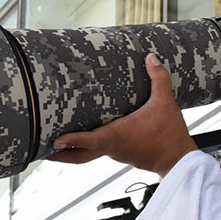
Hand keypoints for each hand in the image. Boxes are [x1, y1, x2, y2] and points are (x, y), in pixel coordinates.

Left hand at [48, 54, 197, 176]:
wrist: (179, 160)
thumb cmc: (170, 135)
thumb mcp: (165, 102)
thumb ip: (158, 79)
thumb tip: (151, 58)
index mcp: (118, 136)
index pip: (89, 140)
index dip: (71, 140)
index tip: (54, 141)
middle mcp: (113, 147)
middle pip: (79, 156)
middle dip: (59, 154)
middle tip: (41, 150)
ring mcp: (116, 153)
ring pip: (88, 153)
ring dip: (71, 150)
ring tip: (56, 142)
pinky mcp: (122, 155)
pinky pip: (99, 151)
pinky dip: (86, 147)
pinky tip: (85, 138)